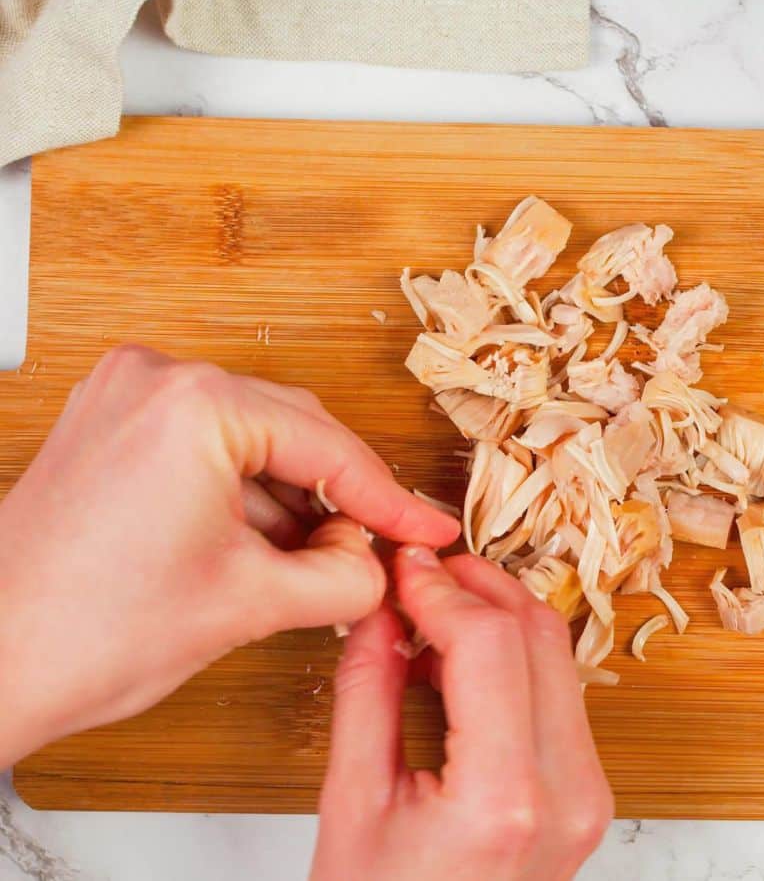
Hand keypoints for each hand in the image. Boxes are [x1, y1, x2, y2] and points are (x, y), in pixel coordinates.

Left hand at [0, 345, 458, 766]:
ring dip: (289, 501)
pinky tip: (260, 547)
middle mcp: (157, 381)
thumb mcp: (253, 604)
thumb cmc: (86, 634)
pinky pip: (205, 445)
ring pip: (251, 439)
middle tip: (376, 551)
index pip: (329, 448)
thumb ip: (347, 576)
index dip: (389, 500)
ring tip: (313, 564)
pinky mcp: (108, 424)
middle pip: (294, 432)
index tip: (425, 529)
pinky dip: (242, 493)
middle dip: (336, 500)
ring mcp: (125, 397)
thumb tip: (378, 562)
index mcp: (197, 406)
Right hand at [310, 547, 612, 880]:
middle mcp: (568, 793)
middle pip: (540, 637)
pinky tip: (458, 659)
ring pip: (559, 657)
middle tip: (419, 574)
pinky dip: (513, 659)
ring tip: (430, 613)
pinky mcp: (590, 793)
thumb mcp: (351, 806)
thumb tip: (379, 608)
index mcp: (505, 800)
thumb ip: (366, 691)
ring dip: (498, 617)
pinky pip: (560, 694)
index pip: (491, 644)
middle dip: (478, 587)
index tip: (402, 569)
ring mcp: (590, 794)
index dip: (442, 590)